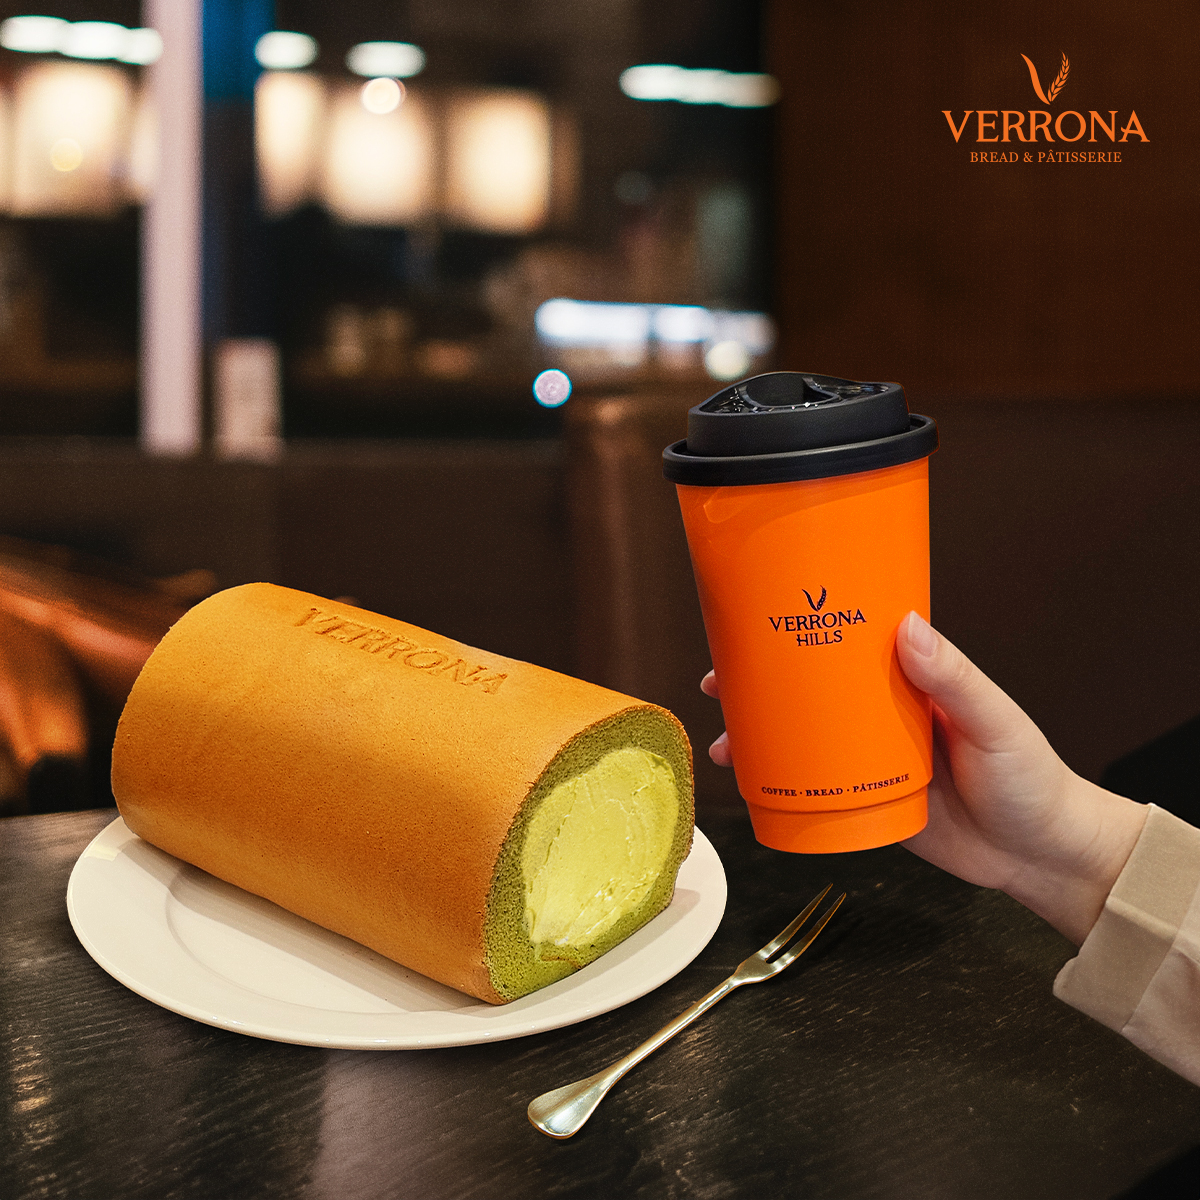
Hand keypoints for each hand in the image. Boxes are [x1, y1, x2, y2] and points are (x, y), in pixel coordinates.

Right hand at [701, 613, 1147, 944]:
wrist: (1041, 857)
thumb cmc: (1030, 779)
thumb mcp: (994, 722)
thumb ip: (953, 679)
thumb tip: (908, 625)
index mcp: (911, 680)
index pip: (849, 642)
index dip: (803, 628)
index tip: (760, 619)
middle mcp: (882, 713)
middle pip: (810, 687)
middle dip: (759, 682)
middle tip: (718, 681)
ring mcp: (869, 758)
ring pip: (802, 737)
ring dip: (759, 736)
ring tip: (723, 742)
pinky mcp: (866, 800)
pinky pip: (813, 786)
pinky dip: (779, 782)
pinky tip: (751, 783)